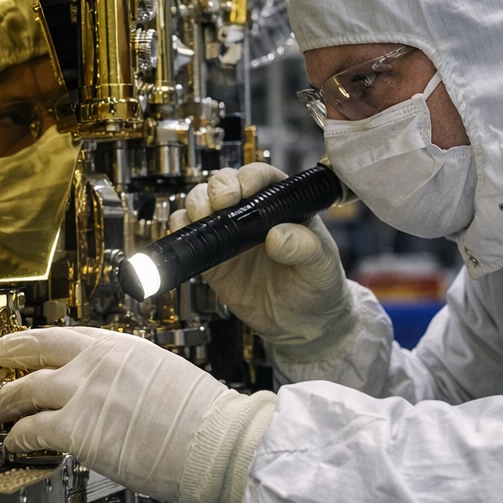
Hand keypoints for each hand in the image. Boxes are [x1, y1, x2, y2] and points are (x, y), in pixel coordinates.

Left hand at [0, 327, 274, 502]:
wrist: (218, 442)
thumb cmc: (206, 420)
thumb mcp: (166, 375)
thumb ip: (132, 377)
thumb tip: (117, 392)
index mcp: (124, 346)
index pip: (69, 335)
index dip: (40, 340)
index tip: (27, 344)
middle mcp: (99, 362)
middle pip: (36, 350)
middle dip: (9, 353)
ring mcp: (84, 393)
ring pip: (25, 389)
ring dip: (5, 400)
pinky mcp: (77, 429)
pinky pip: (32, 430)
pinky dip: (17, 436)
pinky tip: (13, 442)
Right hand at [172, 164, 352, 348]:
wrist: (302, 325)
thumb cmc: (318, 287)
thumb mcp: (321, 266)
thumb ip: (306, 248)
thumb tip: (278, 236)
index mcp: (282, 204)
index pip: (262, 177)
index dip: (249, 177)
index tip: (245, 189)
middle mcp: (252, 213)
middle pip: (225, 183)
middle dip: (218, 187)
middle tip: (222, 203)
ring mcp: (228, 234)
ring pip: (201, 203)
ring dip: (197, 203)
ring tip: (204, 217)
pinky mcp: (211, 258)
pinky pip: (187, 235)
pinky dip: (181, 229)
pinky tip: (188, 235)